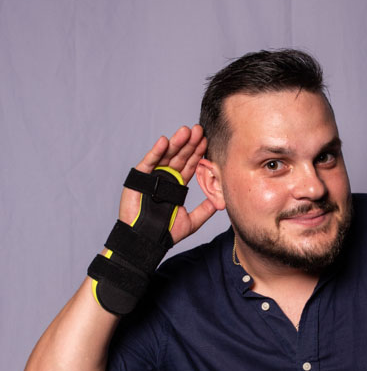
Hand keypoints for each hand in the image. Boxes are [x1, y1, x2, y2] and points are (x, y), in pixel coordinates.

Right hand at [119, 125, 218, 243]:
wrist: (146, 241)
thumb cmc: (165, 233)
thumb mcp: (191, 222)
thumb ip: (205, 210)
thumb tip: (221, 203)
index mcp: (177, 184)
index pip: (190, 165)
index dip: (198, 153)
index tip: (206, 141)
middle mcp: (165, 177)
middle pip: (179, 157)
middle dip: (189, 143)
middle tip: (198, 130)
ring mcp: (153, 176)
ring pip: (166, 156)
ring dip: (176, 143)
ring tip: (185, 131)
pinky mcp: (140, 178)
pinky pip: (149, 162)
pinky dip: (156, 152)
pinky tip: (165, 141)